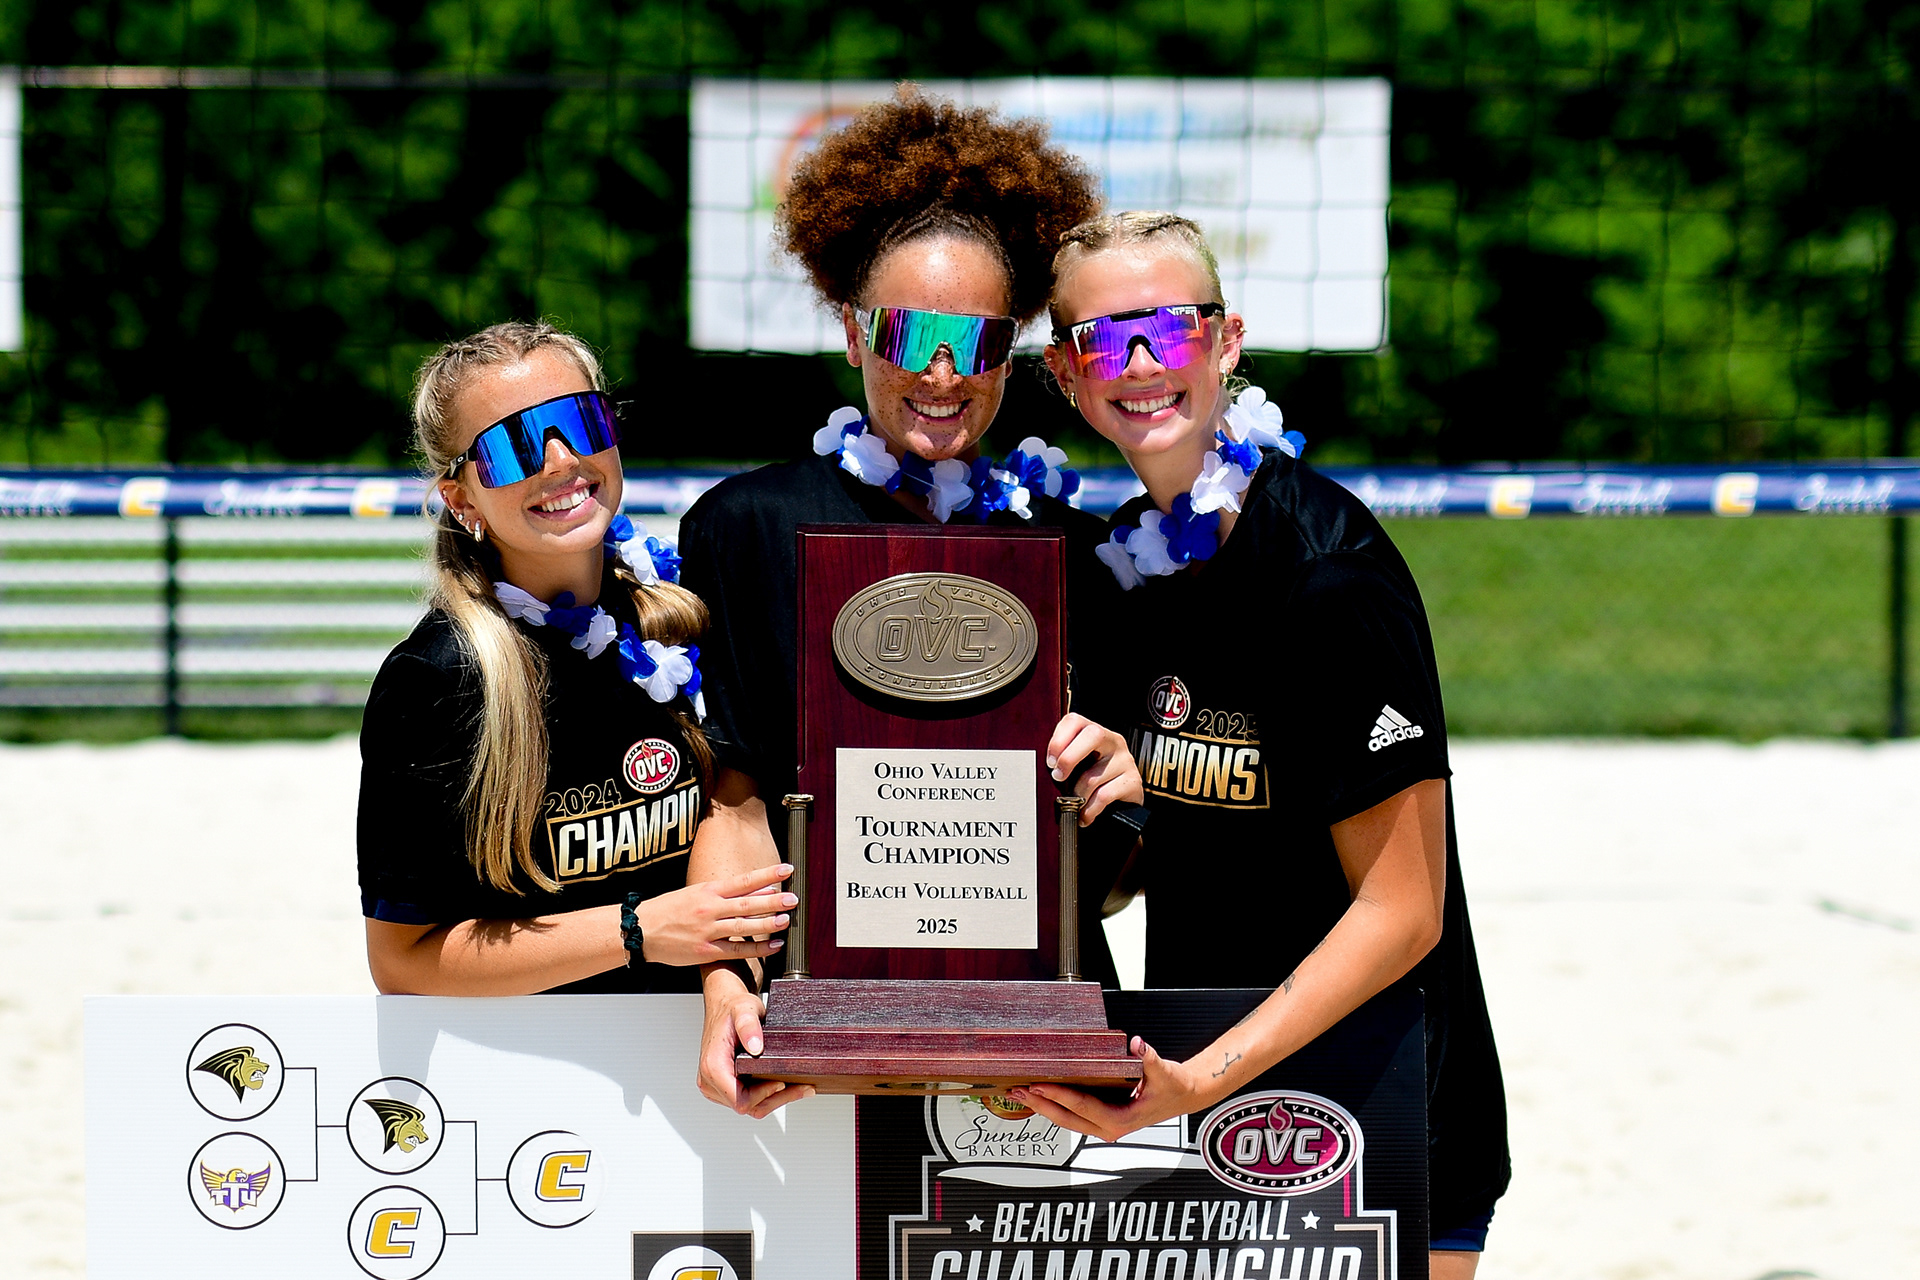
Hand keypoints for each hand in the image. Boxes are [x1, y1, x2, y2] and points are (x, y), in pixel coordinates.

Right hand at [636, 863, 794, 967]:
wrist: (641, 931)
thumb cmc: (667, 910)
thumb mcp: (694, 892)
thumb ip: (722, 892)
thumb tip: (753, 886)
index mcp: (708, 891)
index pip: (743, 880)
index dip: (766, 874)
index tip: (786, 869)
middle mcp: (710, 909)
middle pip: (747, 903)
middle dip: (773, 901)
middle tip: (793, 898)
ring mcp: (708, 931)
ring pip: (744, 926)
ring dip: (768, 923)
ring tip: (787, 920)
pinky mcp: (706, 951)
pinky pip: (736, 950)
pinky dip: (757, 949)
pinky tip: (773, 946)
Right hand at [697, 966, 815, 1116]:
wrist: (723, 1005)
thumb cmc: (732, 1008)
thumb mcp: (743, 1010)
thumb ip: (748, 1026)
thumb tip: (756, 1047)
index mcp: (713, 1067)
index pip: (740, 1099)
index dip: (764, 1095)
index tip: (783, 1082)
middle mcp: (710, 1081)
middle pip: (747, 1106)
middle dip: (776, 1099)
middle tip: (804, 1088)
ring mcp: (716, 1085)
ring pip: (749, 1106)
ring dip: (774, 1099)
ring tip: (800, 1087)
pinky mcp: (724, 1085)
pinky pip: (747, 1099)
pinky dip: (767, 1095)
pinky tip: (784, 1084)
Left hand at [1009, 1037, 1213, 1141]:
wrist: (1183, 1096)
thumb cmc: (1173, 1087)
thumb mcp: (1165, 1072)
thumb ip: (1150, 1058)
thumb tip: (1138, 1044)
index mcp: (1122, 1119)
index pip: (1083, 1106)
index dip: (1060, 1095)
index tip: (1041, 1086)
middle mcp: (1110, 1127)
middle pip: (1067, 1118)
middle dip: (1041, 1105)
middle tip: (1019, 1091)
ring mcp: (1104, 1125)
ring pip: (1067, 1120)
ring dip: (1044, 1107)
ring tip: (1021, 1094)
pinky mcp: (1101, 1119)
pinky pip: (1073, 1115)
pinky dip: (1055, 1106)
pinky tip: (1041, 1096)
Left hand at [1046, 713, 1143, 823]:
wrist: (1122, 805)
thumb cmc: (1092, 782)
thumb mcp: (1077, 766)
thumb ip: (1062, 758)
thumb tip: (1041, 767)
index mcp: (1094, 732)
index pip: (1075, 721)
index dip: (1058, 739)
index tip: (1049, 761)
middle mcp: (1113, 741)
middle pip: (1093, 734)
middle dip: (1069, 757)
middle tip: (1058, 777)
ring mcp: (1126, 760)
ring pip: (1094, 775)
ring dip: (1078, 794)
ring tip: (1074, 804)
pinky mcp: (1133, 781)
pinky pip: (1105, 795)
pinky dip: (1089, 809)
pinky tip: (1085, 816)